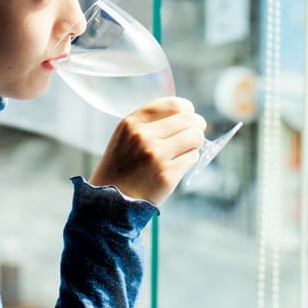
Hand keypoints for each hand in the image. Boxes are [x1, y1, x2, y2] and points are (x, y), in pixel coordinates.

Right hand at [89, 98, 205, 204]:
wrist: (110, 203)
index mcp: (131, 123)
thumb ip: (150, 124)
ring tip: (188, 150)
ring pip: (195, 137)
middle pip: (189, 119)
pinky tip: (178, 166)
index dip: (187, 110)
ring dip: (197, 143)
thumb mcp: (125, 138)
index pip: (173, 104)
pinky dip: (190, 160)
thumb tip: (187, 118)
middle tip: (195, 134)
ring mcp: (155, 155)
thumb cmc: (121, 169)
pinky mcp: (166, 175)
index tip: (188, 118)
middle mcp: (143, 136)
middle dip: (197, 126)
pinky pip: (193, 158)